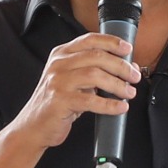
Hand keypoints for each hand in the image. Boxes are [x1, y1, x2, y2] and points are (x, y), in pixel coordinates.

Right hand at [14, 31, 139, 149]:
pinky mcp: (60, 100)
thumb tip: (126, 67)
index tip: (128, 49)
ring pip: (95, 75)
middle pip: (97, 57)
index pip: (90, 40)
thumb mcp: (72, 80)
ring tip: (129, 92)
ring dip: (117, 84)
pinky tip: (120, 107)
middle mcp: (58, 64)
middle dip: (121, 66)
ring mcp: (58, 82)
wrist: (34, 126)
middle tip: (134, 76)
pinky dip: (109, 104)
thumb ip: (94, 71)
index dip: (112, 42)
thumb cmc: (56, 103)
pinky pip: (91, 100)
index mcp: (61, 54)